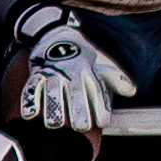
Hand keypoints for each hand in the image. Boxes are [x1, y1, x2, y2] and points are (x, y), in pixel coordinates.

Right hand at [17, 11, 134, 130]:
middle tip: (80, 127)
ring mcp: (53, 73)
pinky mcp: (36, 73)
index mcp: (90, 72)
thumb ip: (117, 79)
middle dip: (78, 110)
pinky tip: (31, 115)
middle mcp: (72, 73)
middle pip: (75, 93)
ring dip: (53, 108)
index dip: (101, 107)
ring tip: (55, 124)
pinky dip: (29, 100)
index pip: (97, 91)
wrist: (59, 33)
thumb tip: (131, 92)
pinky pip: (31, 87)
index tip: (103, 122)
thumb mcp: (104, 64)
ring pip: (53, 92)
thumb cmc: (85, 56)